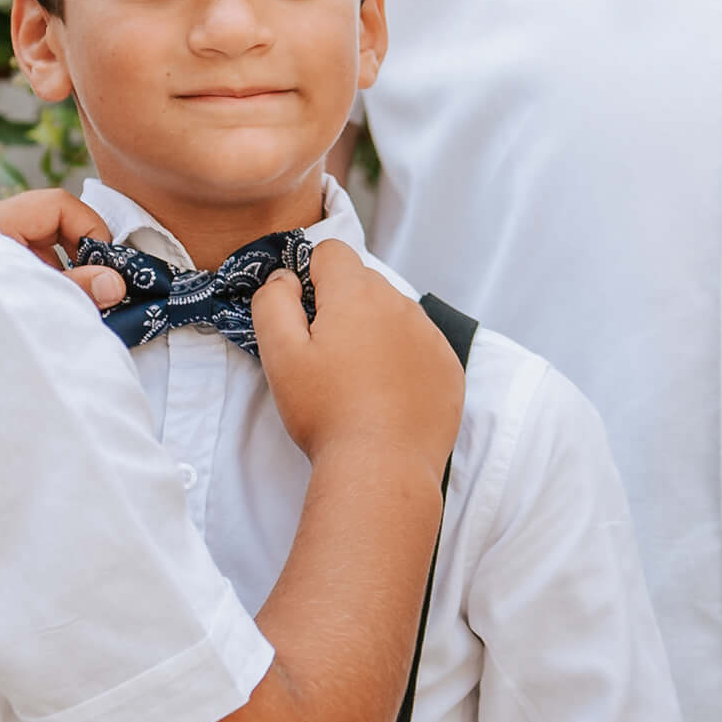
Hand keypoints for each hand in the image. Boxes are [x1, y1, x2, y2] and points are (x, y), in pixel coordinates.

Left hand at [0, 188, 125, 308]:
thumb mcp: (26, 294)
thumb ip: (73, 289)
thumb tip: (114, 284)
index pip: (58, 206)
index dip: (89, 229)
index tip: (104, 268)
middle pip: (50, 229)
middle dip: (78, 260)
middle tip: (96, 293)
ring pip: (37, 256)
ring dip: (60, 280)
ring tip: (72, 311)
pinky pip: (20, 275)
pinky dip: (39, 291)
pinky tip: (47, 316)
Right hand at [258, 240, 462, 467]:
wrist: (383, 468)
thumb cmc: (326, 412)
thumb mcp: (279, 354)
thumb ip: (273, 301)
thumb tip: (285, 277)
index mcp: (357, 293)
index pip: (331, 252)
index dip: (310, 278)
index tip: (304, 319)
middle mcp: (401, 304)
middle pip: (364, 284)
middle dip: (342, 307)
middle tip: (325, 358)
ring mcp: (430, 336)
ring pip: (393, 315)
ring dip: (373, 333)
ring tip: (356, 382)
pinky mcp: (448, 368)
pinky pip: (420, 347)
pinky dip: (402, 361)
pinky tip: (385, 396)